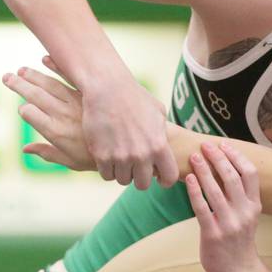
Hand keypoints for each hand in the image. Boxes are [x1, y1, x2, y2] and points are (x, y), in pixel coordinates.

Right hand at [6, 57, 92, 171]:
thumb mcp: (71, 162)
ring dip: (33, 75)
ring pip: (50, 84)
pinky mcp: (88, 94)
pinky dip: (57, 66)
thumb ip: (47, 153)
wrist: (124, 149)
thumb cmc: (95, 159)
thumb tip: (25, 149)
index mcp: (56, 132)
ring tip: (21, 70)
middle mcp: (63, 115)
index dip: (23, 109)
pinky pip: (69, 76)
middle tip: (6, 77)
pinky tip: (45, 59)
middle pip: (35, 95)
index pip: (29, 113)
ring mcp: (76, 102)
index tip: (22, 108)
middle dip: (19, 85)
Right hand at [80, 68, 179, 189]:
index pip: (169, 177)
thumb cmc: (134, 97)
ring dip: (122, 172)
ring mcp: (120, 156)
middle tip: (135, 167)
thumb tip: (169, 146)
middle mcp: (141, 154)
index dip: (165, 180)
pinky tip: (108, 157)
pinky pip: (106, 175)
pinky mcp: (101, 155)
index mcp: (159, 145)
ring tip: (120, 159)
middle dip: (139, 177)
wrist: (106, 87)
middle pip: (142, 184)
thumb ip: (164, 133)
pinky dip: (107, 169)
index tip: (158, 177)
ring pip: (123, 180)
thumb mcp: (158, 112)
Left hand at [185, 142, 264, 271]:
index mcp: (254, 206)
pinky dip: (195, 191)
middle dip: (218, 158)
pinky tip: (189, 179)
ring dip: (203, 170)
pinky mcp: (213, 234)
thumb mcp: (247, 217)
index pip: (250, 174)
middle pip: (232, 177)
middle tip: (205, 145)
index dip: (237, 156)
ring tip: (194, 157)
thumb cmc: (240, 242)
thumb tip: (224, 170)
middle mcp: (244, 213)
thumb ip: (240, 197)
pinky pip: (202, 208)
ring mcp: (229, 224)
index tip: (223, 144)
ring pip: (216, 190)